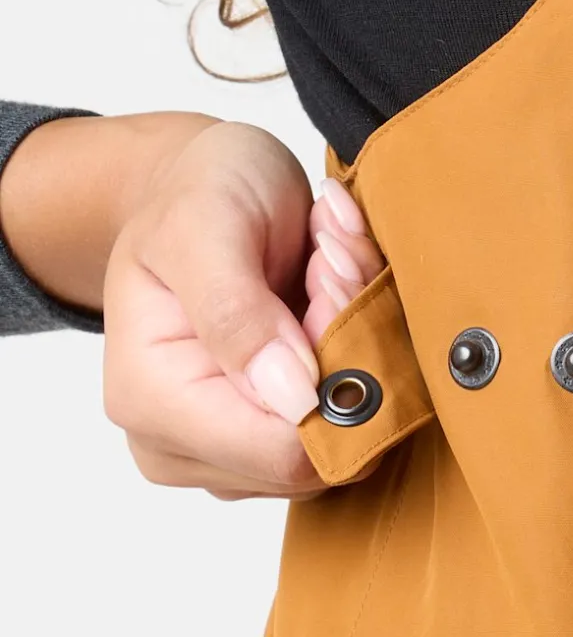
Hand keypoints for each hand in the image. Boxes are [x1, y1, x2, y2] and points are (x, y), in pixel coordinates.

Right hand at [102, 122, 379, 500]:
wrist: (200, 183)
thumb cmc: (197, 192)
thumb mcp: (206, 224)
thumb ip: (238, 312)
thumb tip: (294, 397)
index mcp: (150, 401)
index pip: (281, 450)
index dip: (332, 373)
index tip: (331, 279)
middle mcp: (180, 445)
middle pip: (320, 446)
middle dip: (346, 349)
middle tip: (330, 262)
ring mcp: (226, 452)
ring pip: (344, 433)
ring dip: (356, 342)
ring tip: (324, 268)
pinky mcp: (269, 440)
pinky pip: (348, 420)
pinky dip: (359, 353)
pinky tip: (328, 296)